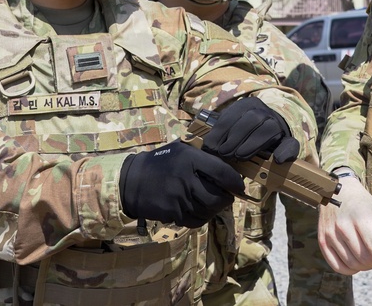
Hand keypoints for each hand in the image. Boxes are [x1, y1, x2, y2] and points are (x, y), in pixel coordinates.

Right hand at [120, 141, 243, 227]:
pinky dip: (201, 218)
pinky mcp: (172, 213)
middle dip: (226, 200)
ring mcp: (178, 198)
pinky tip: (199, 211)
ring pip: (207, 211)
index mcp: (190, 159)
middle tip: (227, 197)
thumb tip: (228, 165)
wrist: (131, 181)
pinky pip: (194, 221)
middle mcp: (185, 178)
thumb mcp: (180, 150)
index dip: (235, 181)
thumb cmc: (160, 162)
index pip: (221, 172)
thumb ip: (202, 156)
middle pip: (217, 197)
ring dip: (214, 210)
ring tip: (213, 204)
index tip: (240, 186)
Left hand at [202, 97, 299, 163]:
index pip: (232, 114)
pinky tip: (277, 159)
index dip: (220, 131)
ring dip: (252, 144)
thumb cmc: (242, 131)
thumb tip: (205, 145)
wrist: (270, 128)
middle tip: (223, 154)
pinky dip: (285, 151)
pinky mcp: (288, 140)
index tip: (210, 146)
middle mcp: (264, 111)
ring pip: (268, 129)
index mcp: (247, 105)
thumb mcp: (230, 126)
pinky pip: (291, 143)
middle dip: (235, 137)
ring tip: (239, 156)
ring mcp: (277, 124)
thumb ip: (220, 132)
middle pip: (252, 119)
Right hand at [318, 175, 371, 281]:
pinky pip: (337, 266)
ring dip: (364, 266)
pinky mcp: (323, 241)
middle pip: (364, 258)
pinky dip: (350, 269)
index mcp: (361, 218)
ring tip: (370, 255)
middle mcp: (343, 226)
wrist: (335, 191)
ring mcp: (331, 234)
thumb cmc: (361, 203)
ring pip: (352, 263)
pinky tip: (357, 262)